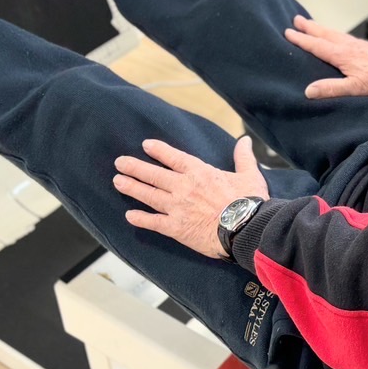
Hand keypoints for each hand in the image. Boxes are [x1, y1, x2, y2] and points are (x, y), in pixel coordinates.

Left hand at [112, 137, 267, 258]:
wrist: (245, 228)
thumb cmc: (249, 202)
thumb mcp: (249, 175)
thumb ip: (243, 157)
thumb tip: (245, 140)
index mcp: (200, 172)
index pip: (173, 157)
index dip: (158, 150)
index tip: (146, 145)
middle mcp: (184, 187)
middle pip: (154, 175)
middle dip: (135, 167)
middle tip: (120, 163)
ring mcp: (177, 207)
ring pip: (149, 195)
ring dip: (132, 188)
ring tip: (118, 181)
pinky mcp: (176, 228)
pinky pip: (154, 222)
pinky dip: (141, 219)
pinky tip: (130, 215)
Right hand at [284, 15, 367, 98]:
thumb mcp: (354, 88)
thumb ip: (331, 88)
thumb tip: (309, 91)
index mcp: (341, 55)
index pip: (316, 45)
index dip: (301, 39)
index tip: (288, 32)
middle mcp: (347, 46)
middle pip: (323, 33)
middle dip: (309, 27)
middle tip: (295, 19)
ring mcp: (356, 44)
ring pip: (333, 32)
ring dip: (320, 27)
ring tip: (311, 23)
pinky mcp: (363, 46)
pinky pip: (342, 35)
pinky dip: (332, 32)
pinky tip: (334, 35)